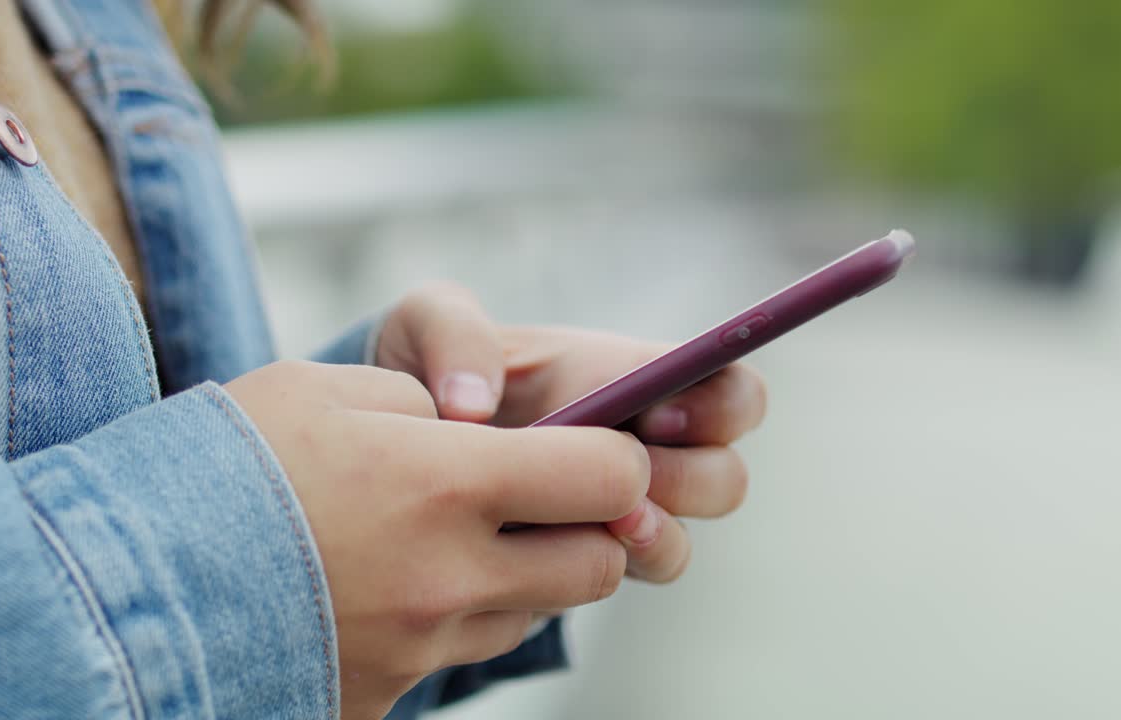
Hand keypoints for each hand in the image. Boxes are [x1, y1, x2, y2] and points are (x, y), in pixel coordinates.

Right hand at [225, 361, 649, 719]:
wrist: (114, 582)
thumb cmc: (220, 464)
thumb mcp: (319, 390)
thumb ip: (419, 398)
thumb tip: (470, 425)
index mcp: (446, 483)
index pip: (608, 479)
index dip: (614, 457)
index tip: (590, 449)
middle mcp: (449, 577)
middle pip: (593, 567)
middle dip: (583, 528)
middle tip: (531, 497)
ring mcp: (417, 649)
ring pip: (529, 614)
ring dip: (516, 574)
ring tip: (441, 537)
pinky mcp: (381, 696)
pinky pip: (457, 656)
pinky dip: (452, 620)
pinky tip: (390, 587)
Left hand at [376, 284, 766, 582]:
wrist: (391, 449)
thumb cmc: (427, 370)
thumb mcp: (425, 325)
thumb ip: (454, 334)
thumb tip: (473, 406)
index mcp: (627, 377)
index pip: (729, 388)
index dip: (722, 404)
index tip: (660, 413)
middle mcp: (641, 445)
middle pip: (725, 477)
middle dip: (690, 482)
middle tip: (628, 482)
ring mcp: (618, 508)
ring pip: (683, 539)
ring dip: (654, 536)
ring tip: (600, 524)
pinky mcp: (582, 558)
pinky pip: (626, 576)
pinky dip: (605, 570)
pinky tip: (547, 554)